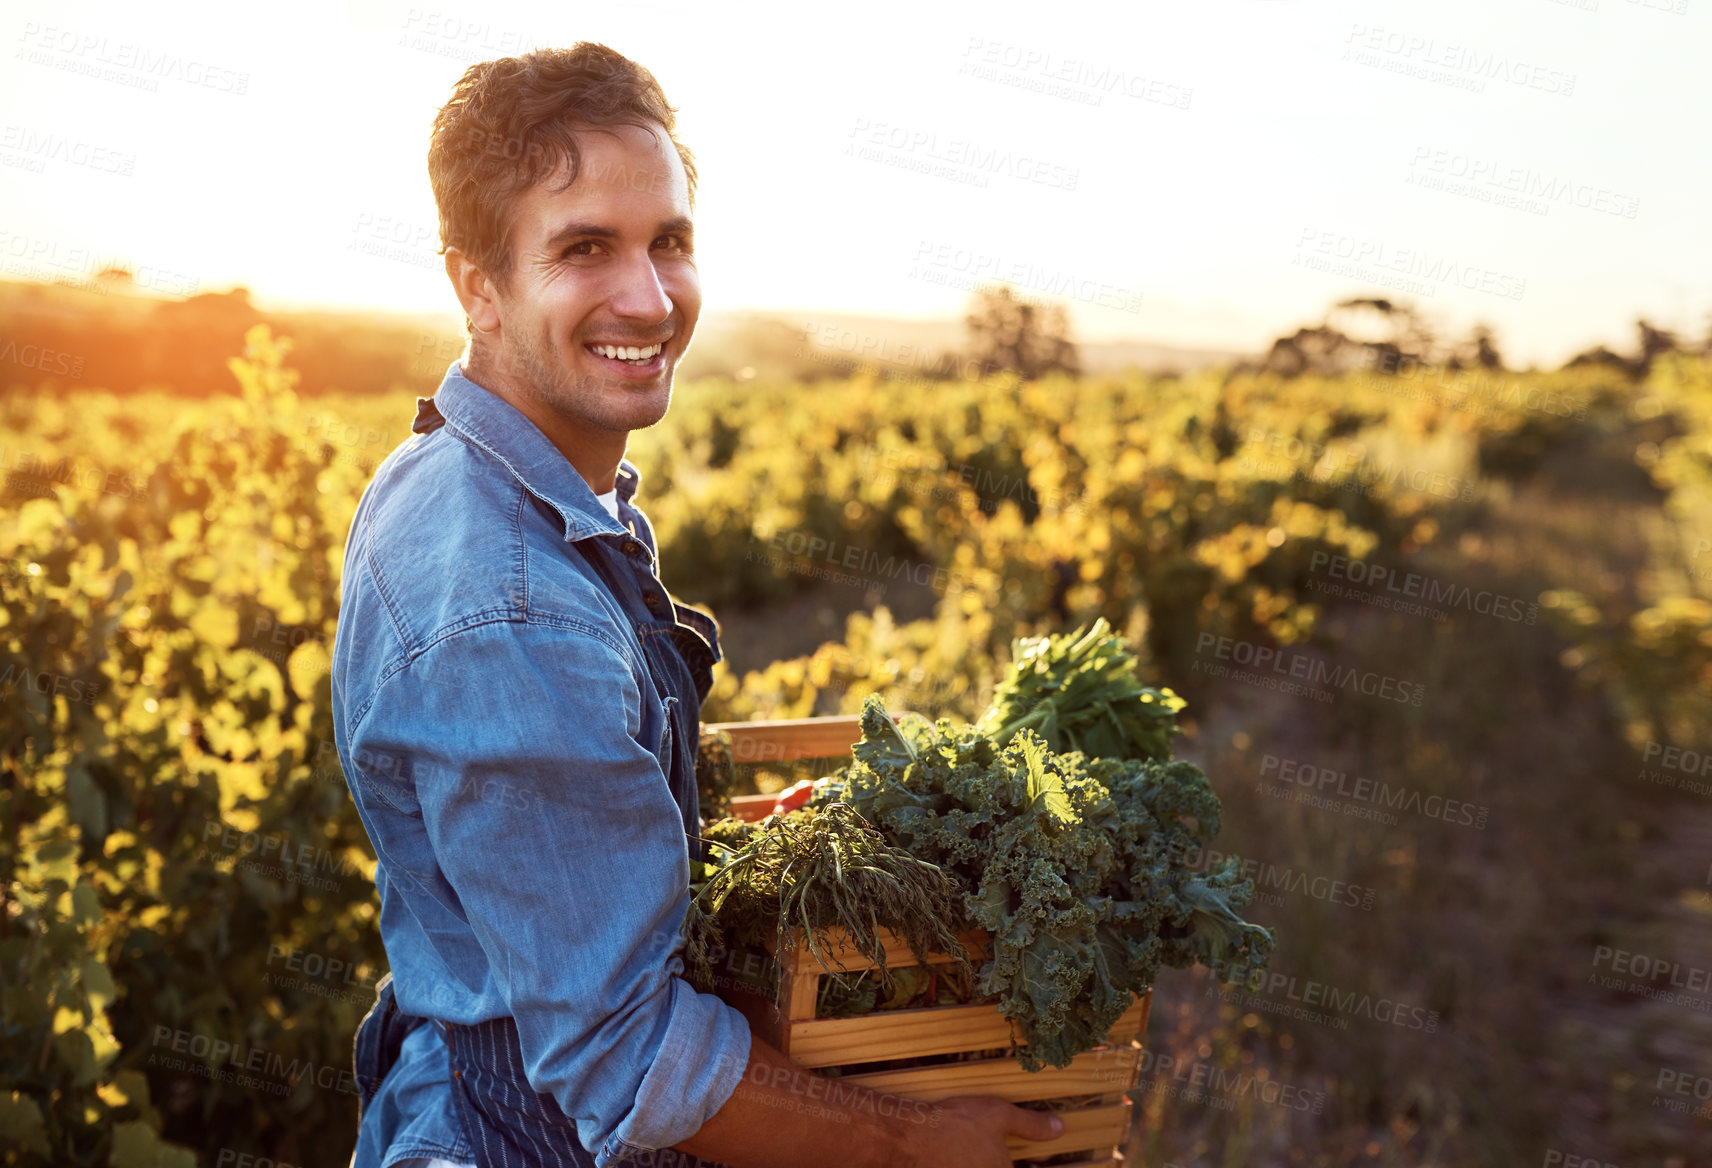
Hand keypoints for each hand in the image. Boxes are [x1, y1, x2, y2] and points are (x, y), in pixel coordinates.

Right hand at [903, 1095, 1064, 1167]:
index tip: (1019, 1157)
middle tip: (987, 1147)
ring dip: (977, 1160)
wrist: (912, 1138)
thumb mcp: (1000, 1116)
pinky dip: (959, 1162)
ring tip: (968, 1149)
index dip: (1019, 1162)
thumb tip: (1059, 1127)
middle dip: (997, 1160)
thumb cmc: (958, 1125)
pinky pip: (958, 1167)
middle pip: (998, 1167)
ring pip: (976, 1167)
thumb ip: (1032, 1124)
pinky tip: (953, 1154)